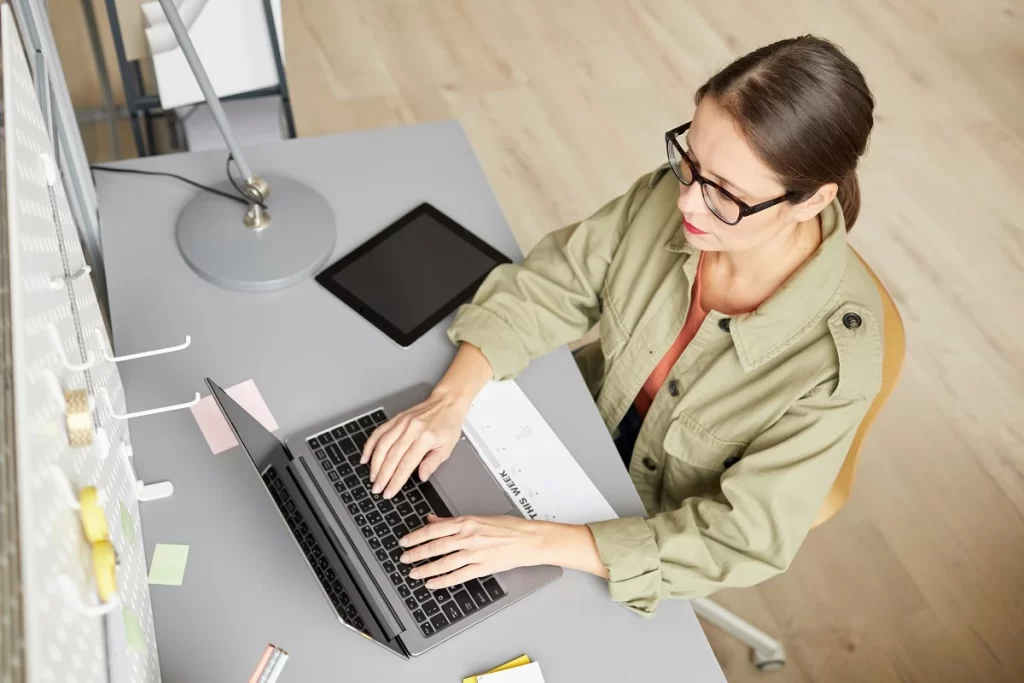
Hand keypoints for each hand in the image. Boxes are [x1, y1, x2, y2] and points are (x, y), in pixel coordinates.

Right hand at [361, 392, 467, 498]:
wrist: (446, 402)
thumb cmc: (448, 425)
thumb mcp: (447, 448)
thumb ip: (432, 463)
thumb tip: (421, 476)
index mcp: (425, 438)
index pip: (406, 464)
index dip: (396, 480)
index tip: (389, 492)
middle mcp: (411, 429)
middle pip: (392, 457)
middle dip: (382, 476)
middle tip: (377, 489)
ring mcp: (401, 423)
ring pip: (382, 445)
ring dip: (375, 464)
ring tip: (372, 477)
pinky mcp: (396, 419)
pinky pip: (378, 433)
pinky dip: (370, 445)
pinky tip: (365, 457)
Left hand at [397, 514, 608, 588]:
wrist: (529, 539)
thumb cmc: (507, 527)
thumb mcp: (478, 518)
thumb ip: (452, 521)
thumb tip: (432, 519)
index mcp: (466, 522)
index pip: (434, 529)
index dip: (416, 536)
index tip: (404, 541)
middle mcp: (468, 537)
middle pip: (435, 546)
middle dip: (416, 553)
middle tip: (403, 558)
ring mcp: (475, 553)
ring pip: (443, 562)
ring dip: (426, 569)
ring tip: (414, 573)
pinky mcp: (482, 567)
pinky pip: (457, 576)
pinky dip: (442, 581)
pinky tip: (432, 583)